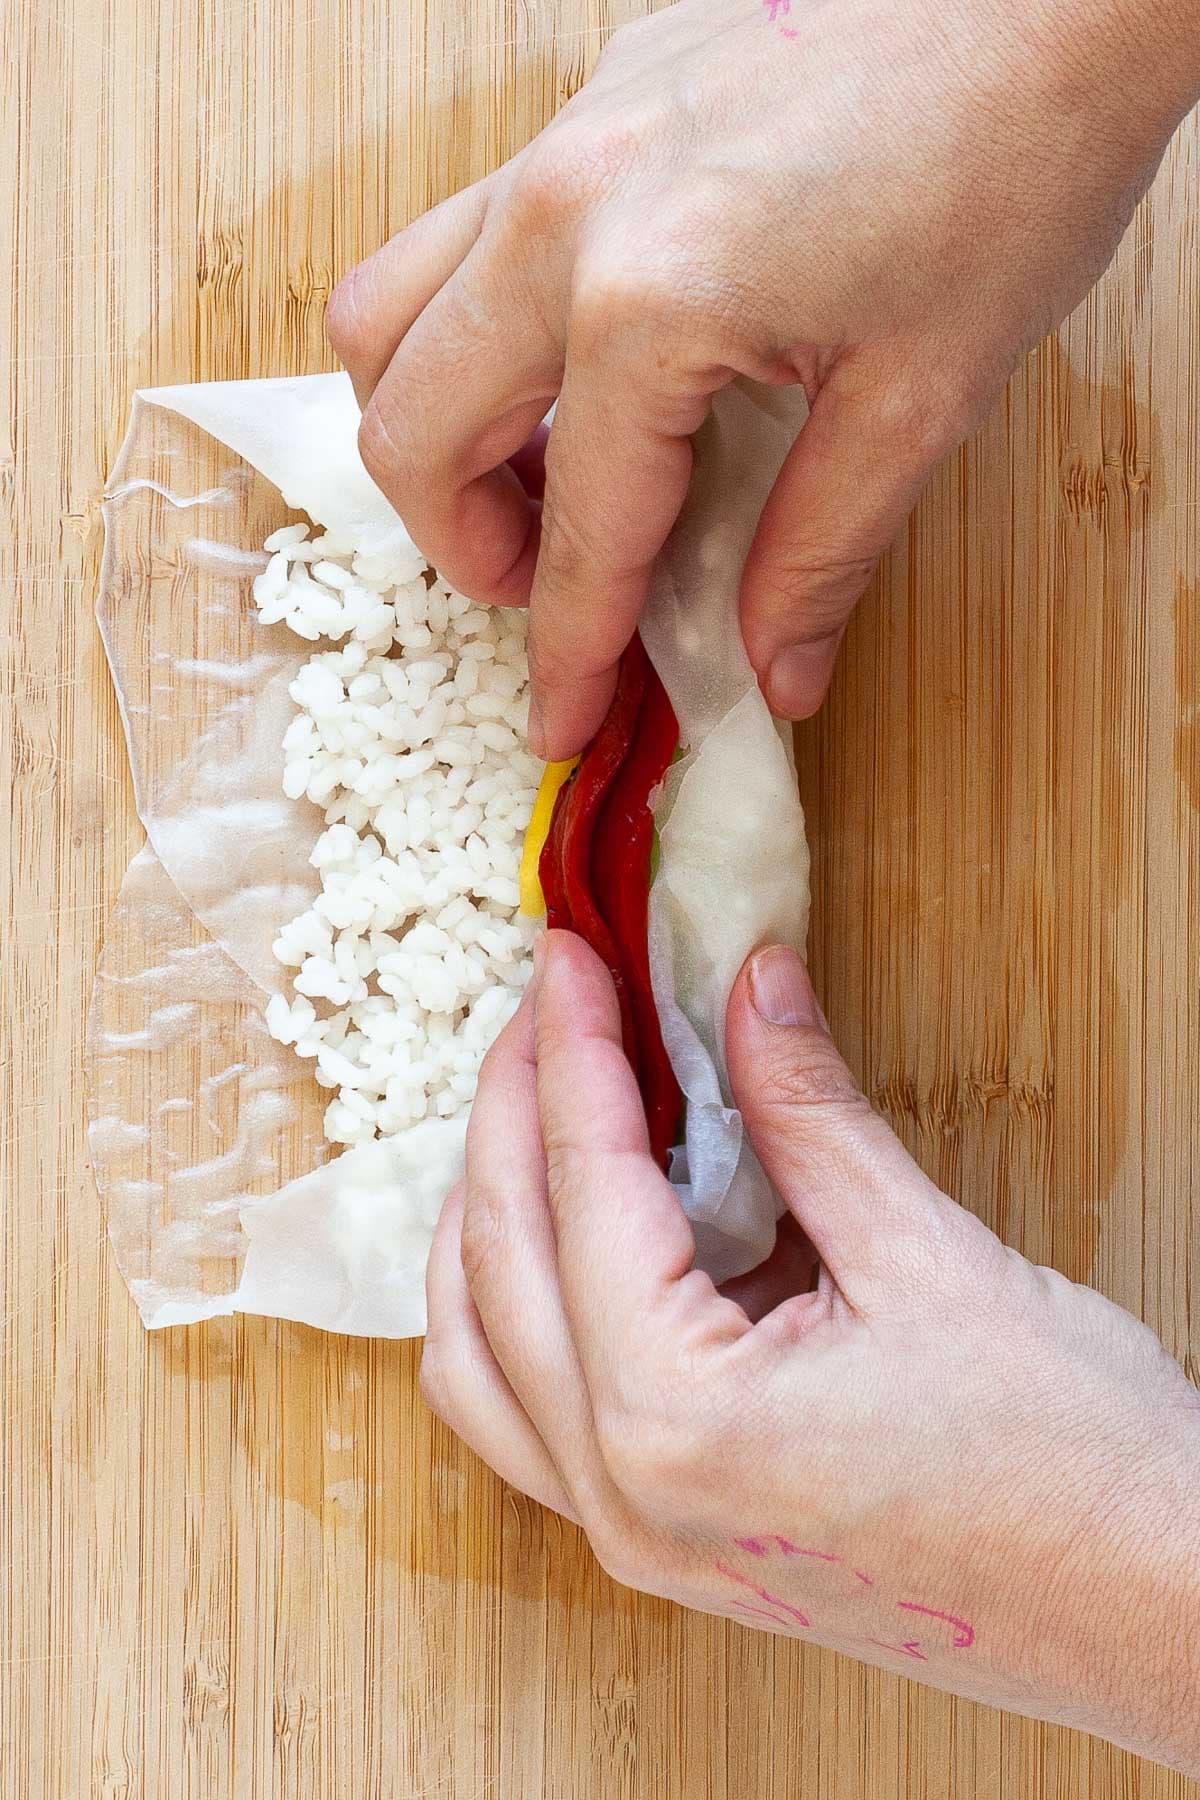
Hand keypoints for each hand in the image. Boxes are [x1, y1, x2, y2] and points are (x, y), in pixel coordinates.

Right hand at [328, 0, 1198, 755]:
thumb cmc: (1012, 151)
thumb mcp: (923, 394)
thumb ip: (823, 551)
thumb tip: (772, 669)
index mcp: (649, 301)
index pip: (577, 531)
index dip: (566, 651)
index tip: (560, 722)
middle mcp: (565, 214)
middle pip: (410, 422)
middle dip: (465, 544)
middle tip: (545, 588)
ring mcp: (559, 143)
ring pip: (389, 313)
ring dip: (434, 428)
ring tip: (537, 482)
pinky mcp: (583, 105)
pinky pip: (457, 239)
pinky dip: (473, 334)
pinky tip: (581, 371)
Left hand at [422, 932, 1199, 1770]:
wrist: (1151, 1608)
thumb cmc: (1070, 1462)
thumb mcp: (928, 1255)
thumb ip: (808, 1111)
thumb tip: (748, 987)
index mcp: (674, 1417)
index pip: (580, 1182)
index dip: (572, 1047)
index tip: (572, 956)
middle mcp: (622, 1494)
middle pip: (496, 1258)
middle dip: (512, 1111)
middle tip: (552, 1005)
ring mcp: (633, 1537)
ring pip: (476, 1356)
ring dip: (487, 1215)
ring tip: (543, 1105)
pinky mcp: (664, 1546)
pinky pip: (526, 1420)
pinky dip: (519, 1308)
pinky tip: (571, 1232)